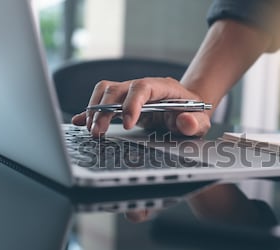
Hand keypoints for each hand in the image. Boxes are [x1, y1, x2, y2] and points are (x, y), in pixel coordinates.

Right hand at [71, 77, 211, 136]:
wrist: (188, 109)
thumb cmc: (193, 113)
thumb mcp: (200, 121)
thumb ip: (195, 122)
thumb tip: (185, 121)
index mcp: (162, 87)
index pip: (142, 88)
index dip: (132, 104)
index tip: (128, 124)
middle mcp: (142, 87)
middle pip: (117, 89)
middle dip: (105, 109)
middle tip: (99, 133)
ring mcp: (130, 94)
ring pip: (105, 92)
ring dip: (95, 109)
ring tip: (92, 131)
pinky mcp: (123, 103)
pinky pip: (102, 101)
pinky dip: (89, 111)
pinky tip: (79, 122)